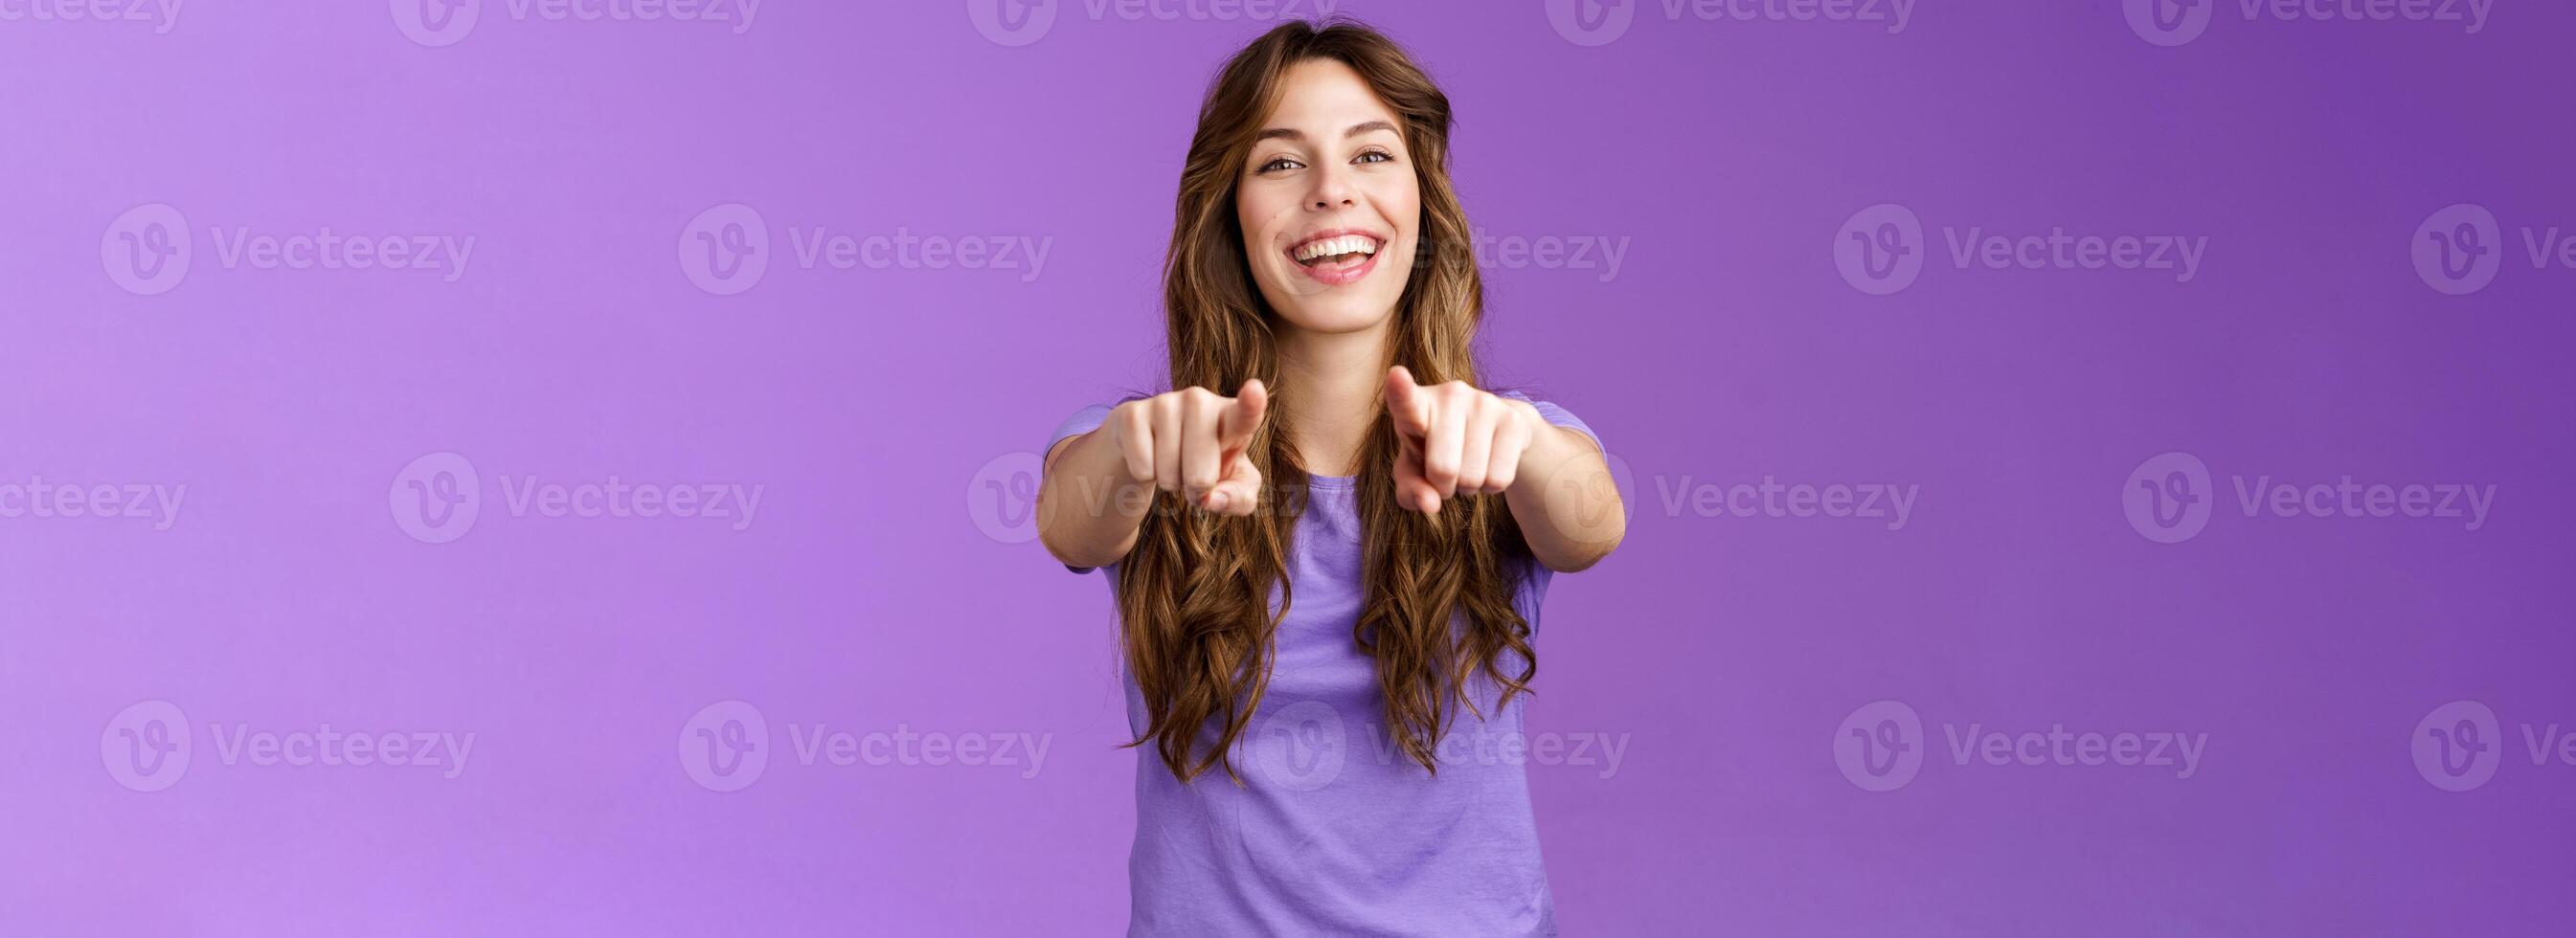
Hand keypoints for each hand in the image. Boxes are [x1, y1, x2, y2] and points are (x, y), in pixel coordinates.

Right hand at [1105, 381, 1268, 515]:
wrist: (1155, 449)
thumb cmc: (1205, 465)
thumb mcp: (1233, 487)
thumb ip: (1238, 498)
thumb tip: (1212, 499)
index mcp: (1231, 417)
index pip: (1245, 412)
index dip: (1251, 404)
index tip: (1255, 391)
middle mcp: (1200, 400)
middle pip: (1200, 475)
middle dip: (1196, 490)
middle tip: (1194, 477)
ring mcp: (1164, 402)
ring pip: (1168, 473)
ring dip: (1170, 482)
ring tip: (1171, 463)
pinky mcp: (1132, 414)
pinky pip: (1142, 468)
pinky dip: (1145, 475)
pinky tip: (1149, 455)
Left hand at [1384, 366, 1540, 514]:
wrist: (1488, 429)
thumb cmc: (1435, 451)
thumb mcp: (1414, 472)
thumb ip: (1410, 490)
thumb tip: (1430, 505)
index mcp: (1416, 405)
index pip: (1406, 401)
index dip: (1400, 390)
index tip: (1396, 376)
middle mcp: (1450, 395)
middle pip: (1443, 469)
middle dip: (1443, 486)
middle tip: (1445, 474)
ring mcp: (1484, 403)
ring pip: (1473, 478)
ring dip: (1468, 487)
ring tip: (1467, 464)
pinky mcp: (1513, 419)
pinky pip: (1499, 479)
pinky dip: (1491, 486)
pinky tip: (1488, 465)